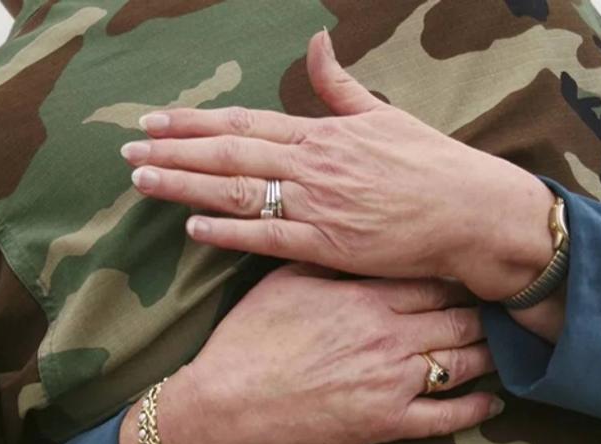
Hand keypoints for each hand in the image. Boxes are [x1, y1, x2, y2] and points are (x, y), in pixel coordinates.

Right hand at [119, 264, 500, 443]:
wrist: (232, 406)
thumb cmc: (251, 340)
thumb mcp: (284, 282)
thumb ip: (327, 260)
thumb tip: (354, 238)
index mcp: (365, 298)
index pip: (431, 279)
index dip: (458, 273)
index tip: (473, 267)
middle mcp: (390, 336)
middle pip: (457, 317)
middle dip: (482, 309)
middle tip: (500, 303)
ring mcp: (394, 382)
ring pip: (462, 362)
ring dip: (488, 353)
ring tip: (504, 345)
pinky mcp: (388, 423)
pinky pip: (446, 417)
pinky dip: (476, 409)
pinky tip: (493, 402)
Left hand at [121, 30, 554, 300]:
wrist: (472, 212)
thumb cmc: (432, 164)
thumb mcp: (384, 115)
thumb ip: (340, 84)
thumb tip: (318, 40)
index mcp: (322, 134)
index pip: (244, 123)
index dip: (195, 123)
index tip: (155, 121)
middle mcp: (312, 165)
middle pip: (228, 155)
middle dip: (173, 152)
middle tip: (127, 151)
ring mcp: (318, 205)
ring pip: (237, 192)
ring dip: (185, 187)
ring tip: (142, 182)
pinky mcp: (329, 246)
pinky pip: (267, 238)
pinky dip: (228, 234)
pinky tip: (192, 231)